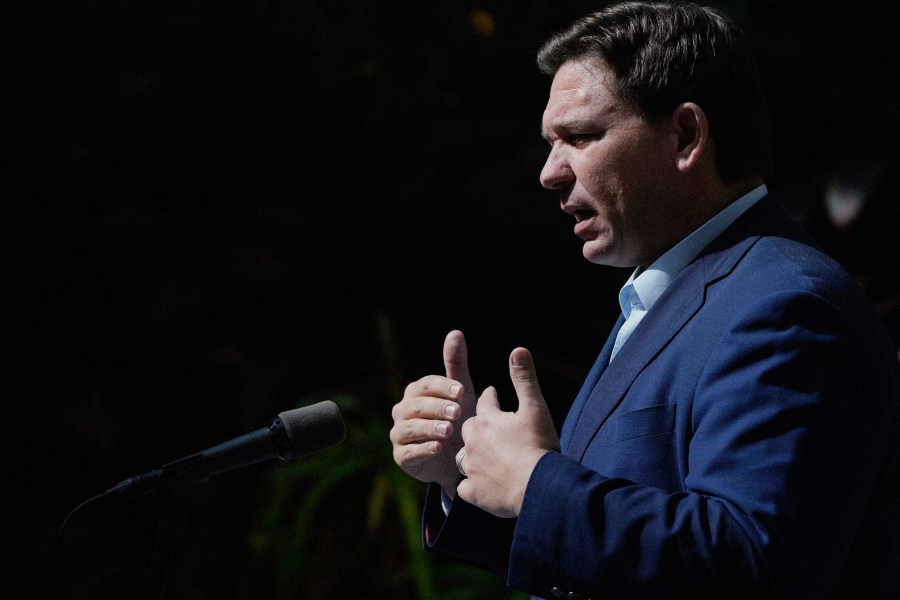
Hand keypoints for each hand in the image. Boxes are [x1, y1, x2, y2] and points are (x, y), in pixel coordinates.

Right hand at [390, 330, 477, 495]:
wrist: (457, 458)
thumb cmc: (458, 419)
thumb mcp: (461, 392)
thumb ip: (456, 363)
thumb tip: (455, 332)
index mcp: (416, 392)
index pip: (425, 385)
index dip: (442, 387)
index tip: (461, 391)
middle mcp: (403, 410)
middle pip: (416, 405)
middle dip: (437, 408)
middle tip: (458, 412)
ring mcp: (399, 433)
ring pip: (410, 428)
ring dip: (429, 428)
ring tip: (449, 430)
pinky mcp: (401, 456)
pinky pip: (408, 451)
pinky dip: (423, 449)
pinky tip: (438, 448)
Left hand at [455, 346, 559, 517]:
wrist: (537, 487)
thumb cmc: (538, 446)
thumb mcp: (535, 408)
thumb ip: (524, 379)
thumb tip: (517, 349)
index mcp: (488, 420)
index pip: (486, 401)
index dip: (490, 397)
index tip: (492, 393)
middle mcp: (473, 441)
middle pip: (469, 428)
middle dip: (477, 426)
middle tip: (486, 427)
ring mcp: (471, 468)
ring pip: (464, 457)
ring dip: (472, 456)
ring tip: (482, 458)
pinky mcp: (472, 492)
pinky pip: (465, 487)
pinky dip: (472, 486)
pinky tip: (478, 487)